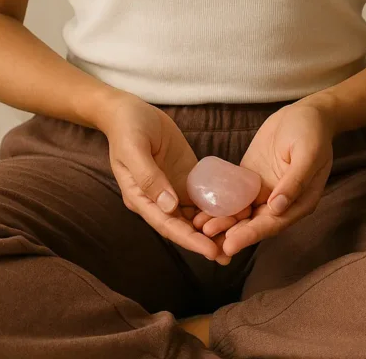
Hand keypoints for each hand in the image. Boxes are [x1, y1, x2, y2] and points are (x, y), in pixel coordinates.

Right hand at [97, 92, 242, 263]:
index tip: (211, 252)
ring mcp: (173, 188)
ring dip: (214, 226)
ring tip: (237, 237)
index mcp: (141, 199)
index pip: (168, 225)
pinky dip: (216, 205)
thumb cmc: (127, 129)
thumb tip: (169, 205)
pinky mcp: (185, 176)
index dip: (189, 240)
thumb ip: (149, 177)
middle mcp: (158, 199)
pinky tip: (234, 210)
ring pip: (195, 214)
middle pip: (183, 226)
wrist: (128, 111)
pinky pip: (202, 194)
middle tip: (230, 254)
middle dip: (205, 240)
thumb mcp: (133, 149)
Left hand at [192, 102, 334, 255]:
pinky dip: (221, 202)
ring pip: (242, 212)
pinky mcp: (251, 178)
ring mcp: (264, 190)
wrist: (306, 113)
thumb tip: (277, 208)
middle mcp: (279, 202)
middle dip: (231, 233)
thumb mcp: (308, 154)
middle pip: (253, 223)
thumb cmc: (312, 133)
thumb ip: (294, 182)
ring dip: (223, 221)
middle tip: (206, 241)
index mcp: (298, 203)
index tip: (230, 244)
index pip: (272, 224)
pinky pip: (234, 193)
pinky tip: (203, 207)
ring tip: (199, 228)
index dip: (250, 235)